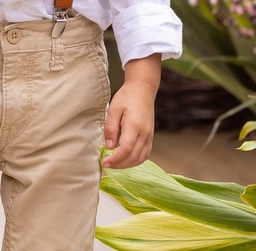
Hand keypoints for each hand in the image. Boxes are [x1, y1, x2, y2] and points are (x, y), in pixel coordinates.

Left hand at [102, 54, 160, 169]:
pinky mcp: (150, 137)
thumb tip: (108, 146)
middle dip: (119, 165)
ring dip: (127, 164)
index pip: (126, 149)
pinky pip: (145, 154)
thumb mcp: (113, 109)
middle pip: (134, 157)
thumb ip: (111, 128)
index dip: (115, 159)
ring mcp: (150, 136)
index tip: (104, 163)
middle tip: (106, 164)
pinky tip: (125, 159)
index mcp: (135, 126)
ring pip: (140, 158)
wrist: (143, 90)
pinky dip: (135, 160)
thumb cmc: (126, 97)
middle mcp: (145, 133)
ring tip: (114, 163)